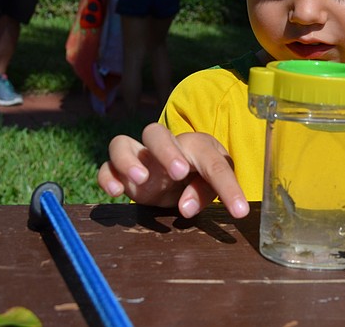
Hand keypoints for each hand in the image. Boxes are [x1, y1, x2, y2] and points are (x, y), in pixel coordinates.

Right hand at [97, 122, 250, 218]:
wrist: (178, 177)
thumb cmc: (199, 177)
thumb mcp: (209, 186)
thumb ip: (202, 194)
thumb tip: (185, 208)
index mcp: (197, 147)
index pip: (213, 163)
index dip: (228, 187)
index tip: (239, 211)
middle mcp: (165, 146)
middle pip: (156, 133)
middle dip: (166, 151)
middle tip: (178, 172)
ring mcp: (140, 157)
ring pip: (122, 143)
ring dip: (128, 159)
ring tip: (140, 178)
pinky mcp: (121, 172)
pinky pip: (106, 167)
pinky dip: (107, 177)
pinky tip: (117, 192)